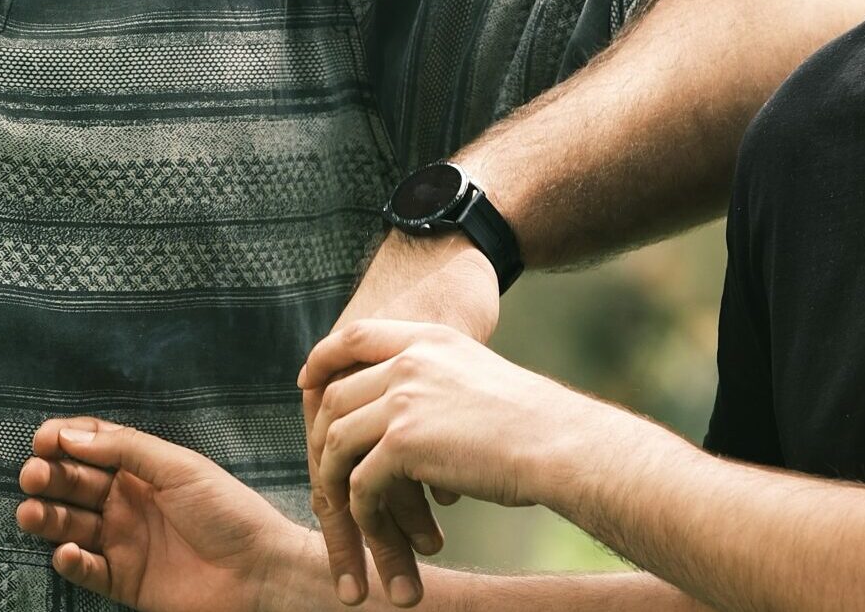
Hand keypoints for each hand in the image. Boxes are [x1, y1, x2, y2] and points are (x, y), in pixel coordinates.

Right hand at [16, 415, 308, 611]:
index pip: (94, 446)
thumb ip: (127, 450)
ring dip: (47, 518)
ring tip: (30, 513)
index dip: (67, 440)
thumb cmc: (227, 510)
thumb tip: (73, 436)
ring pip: (72, 526)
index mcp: (143, 469)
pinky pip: (86, 569)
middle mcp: (128, 502)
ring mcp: (124, 541)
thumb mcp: (179, 467)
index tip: (42, 439)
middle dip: (50, 477)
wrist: (257, 571)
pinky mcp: (123, 581)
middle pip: (76, 484)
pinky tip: (67, 551)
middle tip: (32, 475)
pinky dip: (70, 561)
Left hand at [303, 320, 581, 605]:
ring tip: (346, 514)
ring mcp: (403, 398)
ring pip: (338, 442)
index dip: (324, 358)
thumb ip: (434, 376)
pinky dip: (362, 512)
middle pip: (336, 395)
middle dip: (322, 437)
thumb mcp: (474, 374)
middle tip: (322, 470)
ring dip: (337, 484)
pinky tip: (375, 529)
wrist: (558, 443)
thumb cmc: (529, 421)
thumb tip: (401, 405)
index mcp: (429, 338)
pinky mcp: (404, 442)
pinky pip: (359, 482)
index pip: (355, 335)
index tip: (307, 380)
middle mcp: (410, 360)